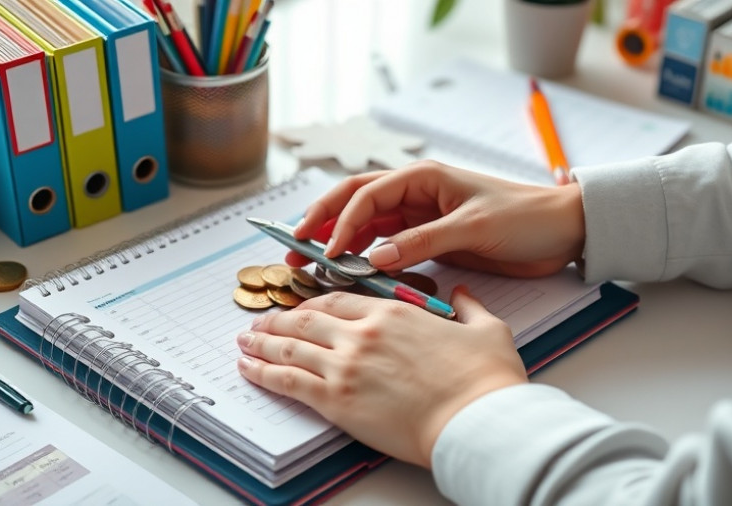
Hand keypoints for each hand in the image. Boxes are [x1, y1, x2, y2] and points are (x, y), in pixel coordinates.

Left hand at [236, 287, 527, 467]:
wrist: (477, 420)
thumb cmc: (485, 380)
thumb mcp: (487, 329)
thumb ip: (469, 307)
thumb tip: (464, 293)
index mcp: (393, 312)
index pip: (339, 299)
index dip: (314, 301)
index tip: (302, 305)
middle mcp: (363, 333)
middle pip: (307, 317)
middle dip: (278, 318)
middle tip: (260, 320)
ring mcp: (346, 365)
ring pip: (290, 345)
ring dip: (261, 341)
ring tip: (244, 340)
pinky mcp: (337, 399)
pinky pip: (288, 380)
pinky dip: (262, 372)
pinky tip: (248, 368)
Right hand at [288, 161, 585, 277]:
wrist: (563, 231)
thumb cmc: (525, 217)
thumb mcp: (473, 226)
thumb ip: (423, 241)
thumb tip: (376, 259)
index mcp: (423, 177)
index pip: (367, 194)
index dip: (341, 222)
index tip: (326, 251)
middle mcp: (415, 193)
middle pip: (354, 203)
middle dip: (323, 223)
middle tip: (295, 249)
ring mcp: (419, 217)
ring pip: (366, 226)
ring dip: (339, 243)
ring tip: (312, 265)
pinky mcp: (428, 240)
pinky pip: (387, 247)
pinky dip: (366, 258)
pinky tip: (351, 274)